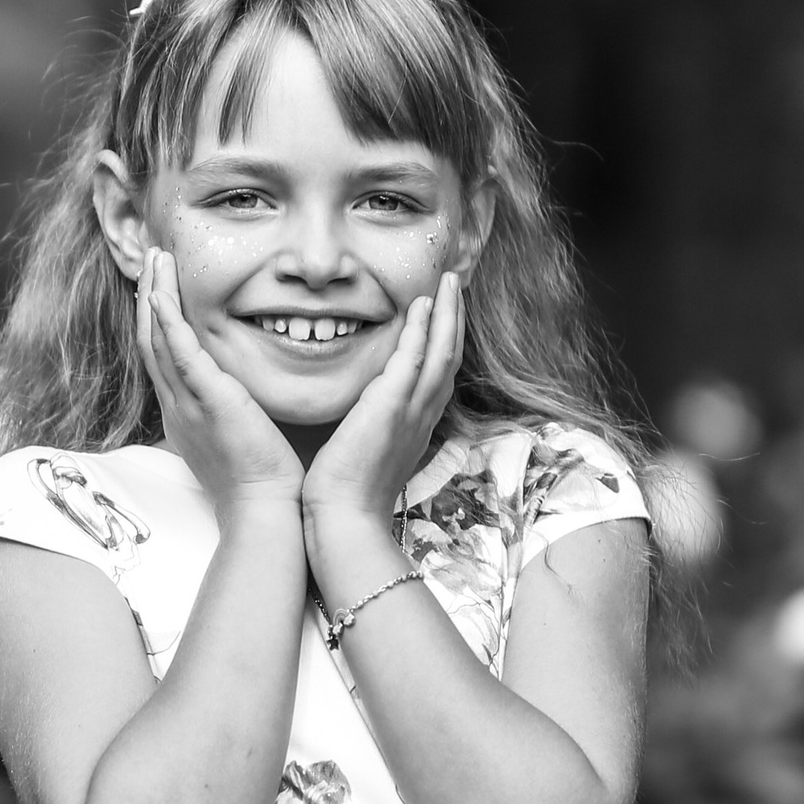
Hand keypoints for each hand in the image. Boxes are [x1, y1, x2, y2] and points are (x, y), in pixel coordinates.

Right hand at [138, 250, 302, 518]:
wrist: (264, 509)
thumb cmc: (260, 481)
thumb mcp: (238, 439)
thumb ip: (233, 412)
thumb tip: (244, 397)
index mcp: (184, 414)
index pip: (162, 357)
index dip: (157, 318)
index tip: (159, 287)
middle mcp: (177, 406)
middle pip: (151, 341)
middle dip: (149, 296)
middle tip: (153, 257)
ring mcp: (187, 403)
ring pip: (157, 339)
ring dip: (154, 294)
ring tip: (156, 257)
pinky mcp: (208, 401)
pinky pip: (178, 354)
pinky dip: (166, 321)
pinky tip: (159, 294)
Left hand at [300, 272, 463, 547]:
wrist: (346, 520)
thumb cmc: (348, 498)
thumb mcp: (367, 459)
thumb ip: (372, 435)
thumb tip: (363, 423)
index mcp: (416, 430)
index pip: (437, 380)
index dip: (444, 347)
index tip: (445, 320)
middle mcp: (422, 419)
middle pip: (449, 360)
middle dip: (455, 321)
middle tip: (457, 288)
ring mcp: (412, 412)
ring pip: (442, 354)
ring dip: (448, 315)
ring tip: (450, 284)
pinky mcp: (392, 406)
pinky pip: (414, 358)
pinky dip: (422, 329)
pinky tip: (423, 304)